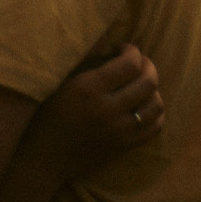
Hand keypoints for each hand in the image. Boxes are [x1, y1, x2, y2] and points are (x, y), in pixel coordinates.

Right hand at [32, 43, 163, 181]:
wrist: (44, 158)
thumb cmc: (47, 114)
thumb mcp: (61, 81)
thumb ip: (87, 61)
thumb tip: (110, 43)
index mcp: (89, 88)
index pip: (129, 64)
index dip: (132, 51)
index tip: (123, 49)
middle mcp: (108, 109)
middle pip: (148, 82)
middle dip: (148, 66)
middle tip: (138, 63)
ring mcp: (119, 131)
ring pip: (156, 105)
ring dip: (153, 89)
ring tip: (140, 84)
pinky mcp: (124, 147)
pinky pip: (154, 128)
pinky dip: (155, 113)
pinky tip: (144, 105)